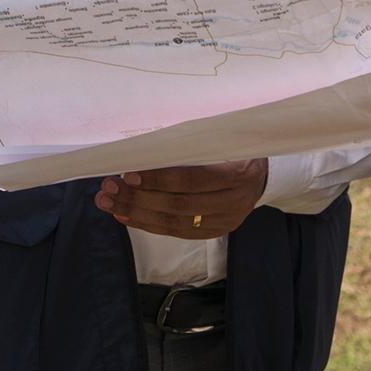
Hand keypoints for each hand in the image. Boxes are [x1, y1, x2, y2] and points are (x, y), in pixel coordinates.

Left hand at [93, 160, 267, 237]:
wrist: (262, 174)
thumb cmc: (233, 148)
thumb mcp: (221, 138)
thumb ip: (190, 144)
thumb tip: (144, 146)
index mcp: (239, 172)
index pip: (193, 179)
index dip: (159, 178)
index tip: (129, 172)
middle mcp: (235, 201)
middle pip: (179, 204)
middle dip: (139, 197)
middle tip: (108, 188)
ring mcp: (226, 220)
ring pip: (174, 222)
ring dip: (136, 212)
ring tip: (109, 202)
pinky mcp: (214, 232)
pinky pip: (176, 231)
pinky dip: (147, 224)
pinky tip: (124, 215)